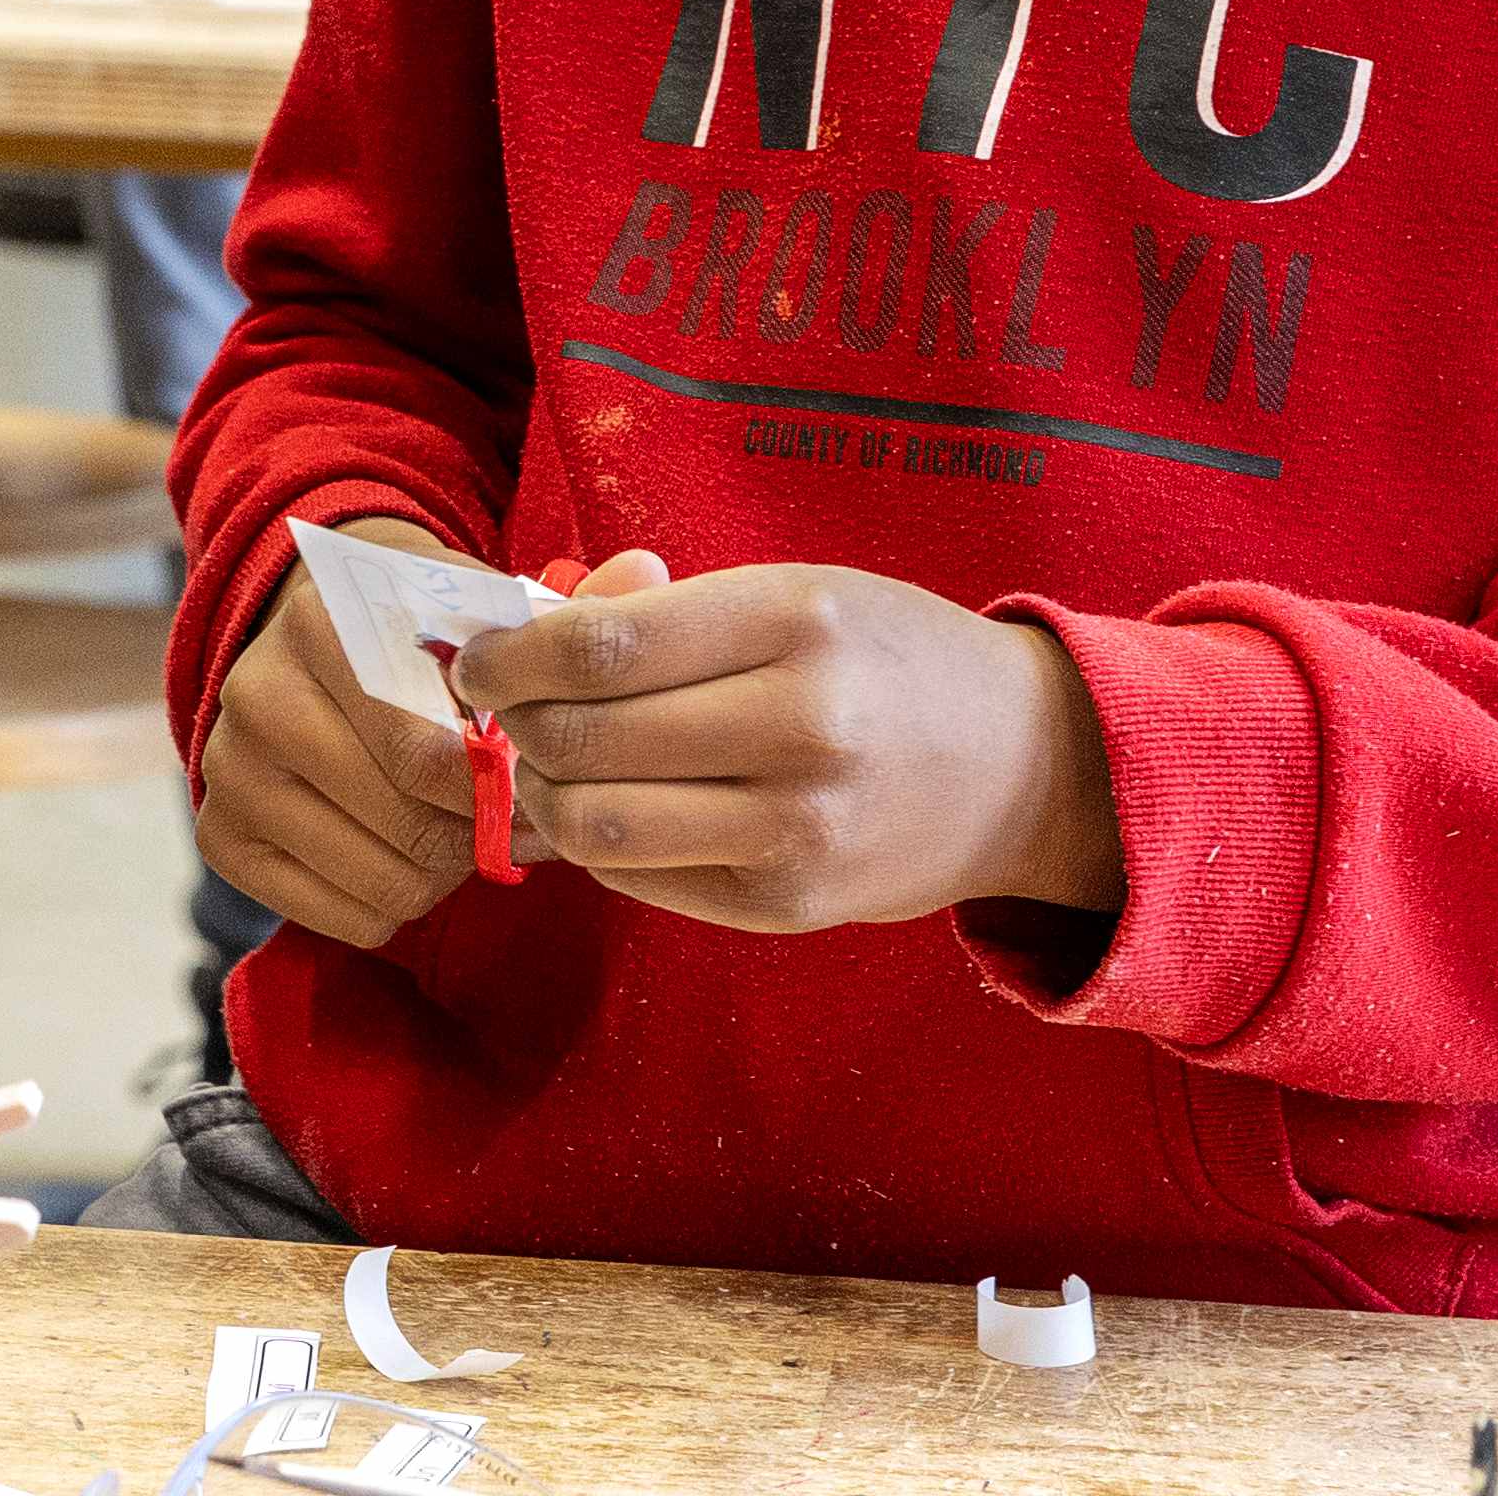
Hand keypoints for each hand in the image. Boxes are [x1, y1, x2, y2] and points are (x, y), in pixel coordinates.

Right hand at [195, 521, 673, 948]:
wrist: (309, 632)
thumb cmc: (418, 627)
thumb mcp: (484, 601)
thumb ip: (565, 606)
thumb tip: (643, 571)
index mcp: (326, 623)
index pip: (433, 754)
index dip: (507, 786)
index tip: (539, 782)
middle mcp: (257, 691)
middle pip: (414, 827)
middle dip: (481, 834)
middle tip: (506, 816)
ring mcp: (228, 765)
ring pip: (385, 880)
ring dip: (441, 871)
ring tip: (448, 824)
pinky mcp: (218, 832)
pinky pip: (342, 918)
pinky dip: (389, 901)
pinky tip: (394, 847)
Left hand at [452, 561, 1127, 934]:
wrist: (1022, 767)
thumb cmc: (885, 657)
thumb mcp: (792, 593)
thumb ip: (663, 613)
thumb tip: (524, 636)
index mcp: (794, 623)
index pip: (599, 648)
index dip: (508, 657)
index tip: (475, 656)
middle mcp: (798, 728)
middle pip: (582, 738)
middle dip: (515, 722)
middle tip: (506, 707)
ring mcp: (795, 828)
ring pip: (595, 823)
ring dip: (544, 791)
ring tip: (554, 761)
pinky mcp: (788, 904)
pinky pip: (639, 877)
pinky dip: (601, 842)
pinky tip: (621, 803)